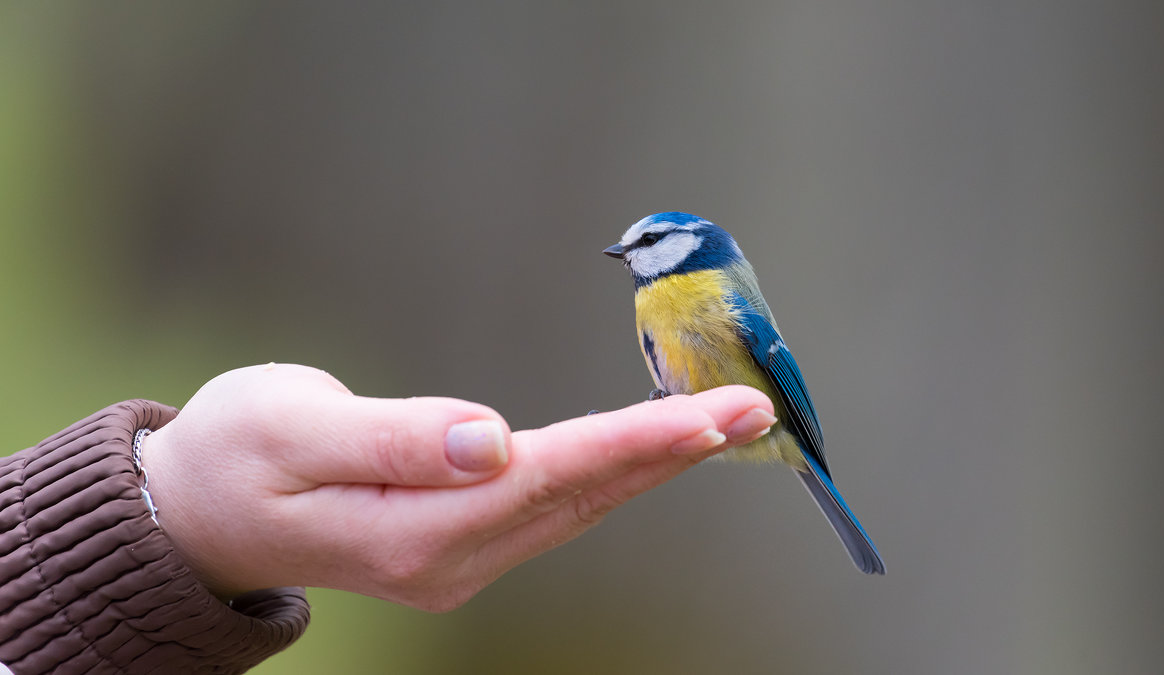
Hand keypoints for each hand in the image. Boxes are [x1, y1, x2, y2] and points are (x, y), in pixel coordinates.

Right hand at [141, 364, 776, 610]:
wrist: (196, 512)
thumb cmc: (232, 457)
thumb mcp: (290, 432)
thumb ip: (393, 439)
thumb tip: (487, 441)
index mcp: (413, 533)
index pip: (546, 480)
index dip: (631, 445)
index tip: (709, 417)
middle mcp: (451, 559)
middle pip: (580, 498)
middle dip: (670, 452)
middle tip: (753, 408)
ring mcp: (457, 559)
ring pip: (575, 507)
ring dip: (651, 463)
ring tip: (722, 421)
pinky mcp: (457, 542)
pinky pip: (552, 506)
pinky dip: (608, 472)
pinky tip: (645, 448)